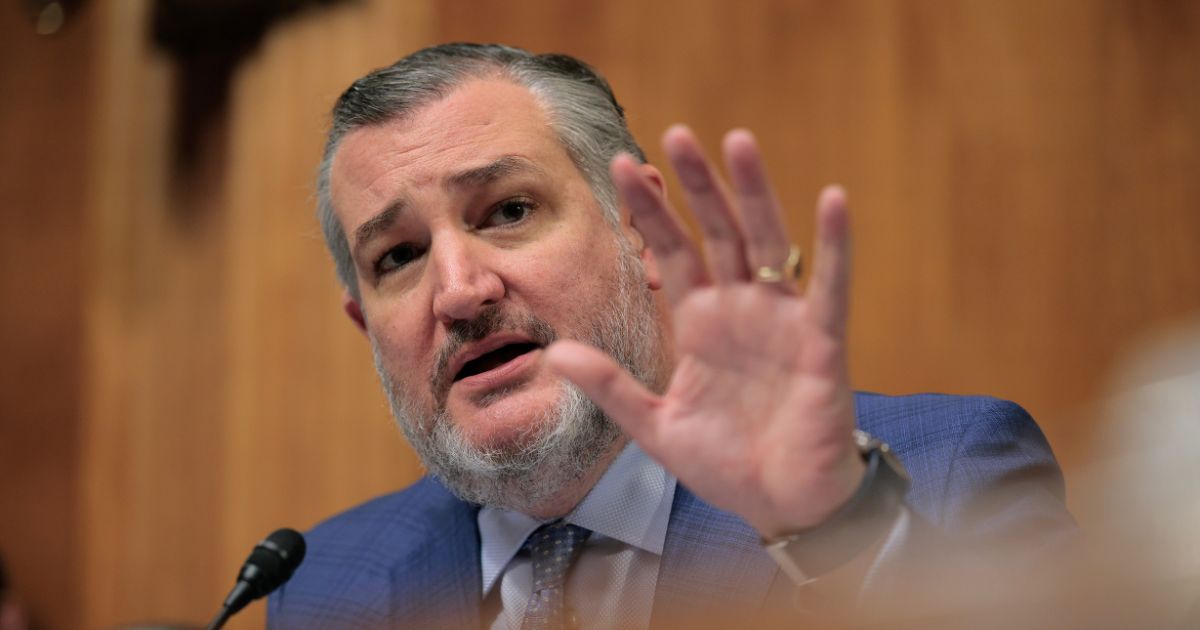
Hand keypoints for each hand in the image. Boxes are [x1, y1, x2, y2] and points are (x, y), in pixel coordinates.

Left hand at [545, 125, 861, 538]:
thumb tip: (554, 352)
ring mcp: (781, 320)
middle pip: (715, 232)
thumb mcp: (655, 425)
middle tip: (674, 134)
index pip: (671, 252)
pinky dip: (835, 246)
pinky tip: (833, 199)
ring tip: (737, 141)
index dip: (649, 212)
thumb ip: (611, 387)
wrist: (782, 505)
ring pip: (768, 242)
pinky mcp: (820, 342)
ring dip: (753, 193)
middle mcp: (739, 310)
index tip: (621, 167)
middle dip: (696, 185)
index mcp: (699, 324)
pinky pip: (829, 286)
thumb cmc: (725, 463)